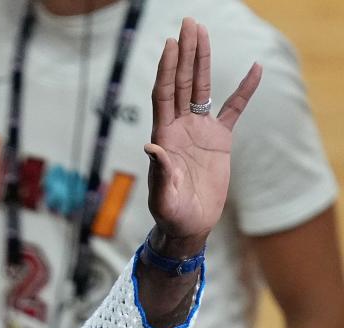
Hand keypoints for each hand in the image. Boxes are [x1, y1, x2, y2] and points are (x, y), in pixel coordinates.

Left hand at [146, 19, 261, 245]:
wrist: (188, 226)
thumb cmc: (170, 214)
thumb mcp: (162, 196)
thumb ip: (158, 172)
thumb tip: (151, 145)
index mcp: (165, 136)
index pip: (164, 94)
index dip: (168, 69)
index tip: (171, 43)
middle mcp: (180, 127)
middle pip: (182, 82)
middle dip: (185, 53)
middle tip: (188, 23)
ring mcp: (199, 130)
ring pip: (202, 88)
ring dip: (203, 61)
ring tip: (203, 32)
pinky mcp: (219, 140)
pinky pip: (234, 109)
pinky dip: (245, 91)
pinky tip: (256, 69)